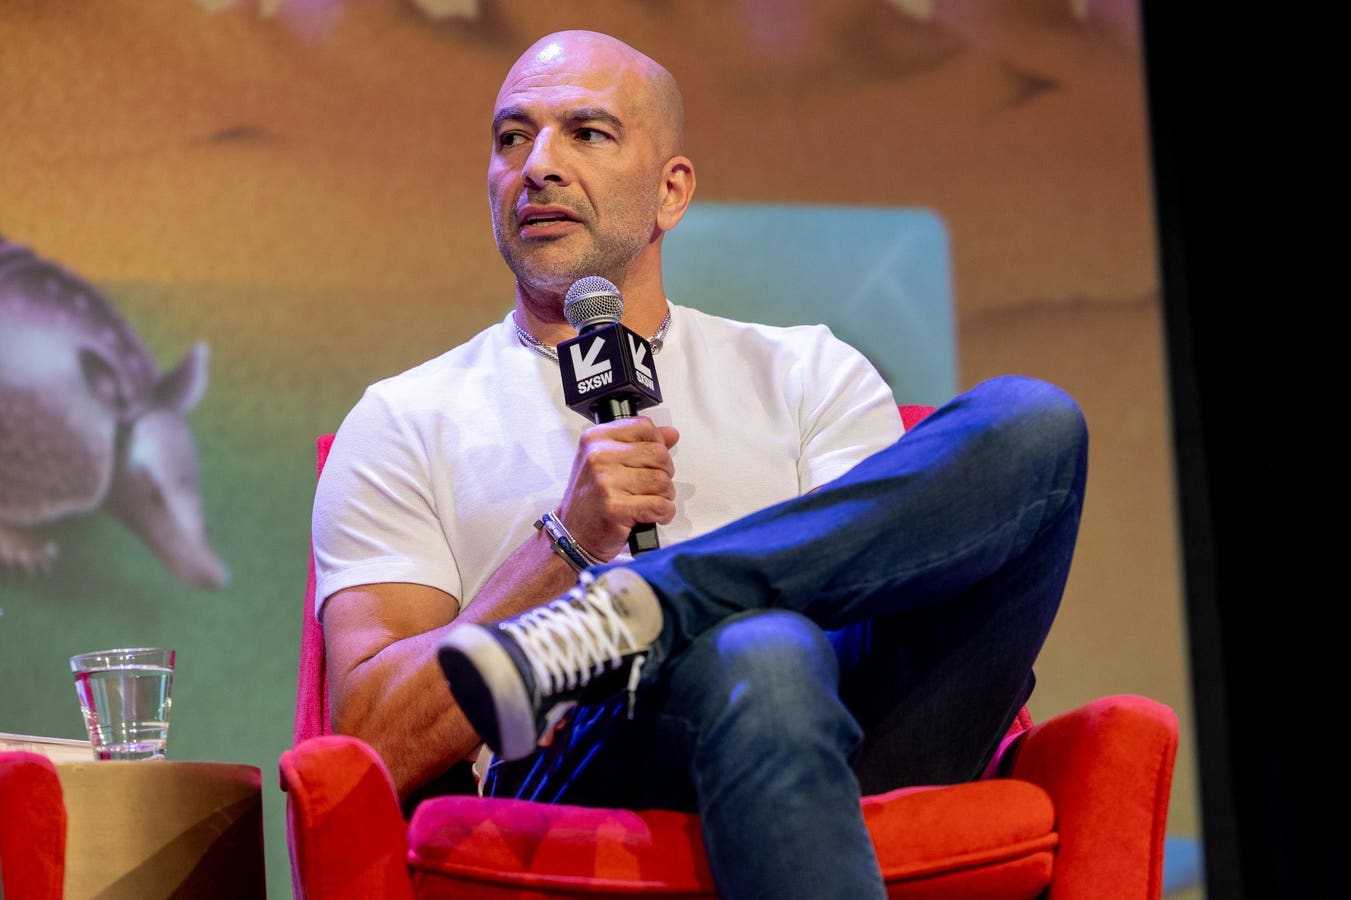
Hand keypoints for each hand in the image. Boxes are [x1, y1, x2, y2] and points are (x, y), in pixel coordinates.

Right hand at [557, 417, 678, 560]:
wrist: (573, 534)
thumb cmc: (591, 499)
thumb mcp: (608, 462)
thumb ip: (640, 445)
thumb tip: (671, 434)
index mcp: (596, 439)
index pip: (644, 427)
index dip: (657, 445)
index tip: (651, 461)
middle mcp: (599, 456)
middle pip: (659, 454)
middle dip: (664, 473)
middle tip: (650, 487)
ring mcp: (606, 482)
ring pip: (662, 481)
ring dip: (664, 496)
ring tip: (648, 501)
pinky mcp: (616, 508)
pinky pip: (660, 505)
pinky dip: (664, 513)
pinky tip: (652, 515)